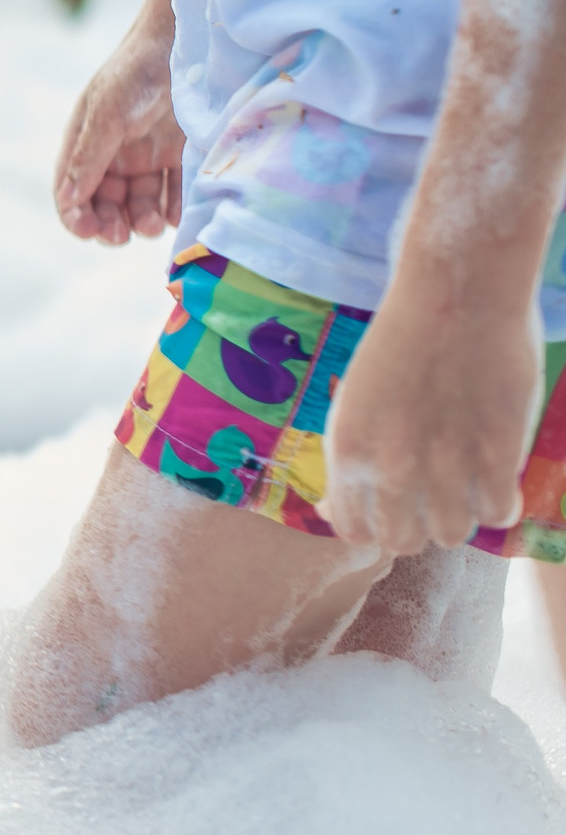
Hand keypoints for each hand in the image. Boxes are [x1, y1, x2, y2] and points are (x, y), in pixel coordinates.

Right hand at [55, 16, 184, 243]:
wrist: (184, 43)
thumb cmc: (136, 73)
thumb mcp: (106, 115)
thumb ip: (88, 158)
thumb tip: (66, 201)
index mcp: (86, 143)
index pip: (72, 191)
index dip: (76, 216)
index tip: (90, 231)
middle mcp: (114, 155)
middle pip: (106, 203)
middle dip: (111, 223)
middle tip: (122, 235)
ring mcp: (148, 156)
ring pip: (140, 203)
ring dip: (142, 219)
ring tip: (153, 225)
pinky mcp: (180, 155)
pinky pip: (175, 192)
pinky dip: (175, 208)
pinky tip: (177, 215)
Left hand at [319, 283, 538, 552]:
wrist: (454, 293)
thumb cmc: (401, 341)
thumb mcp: (356, 402)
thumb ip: (354, 457)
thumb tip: (336, 508)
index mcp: (348, 451)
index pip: (352, 529)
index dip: (370, 526)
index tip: (385, 512)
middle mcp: (394, 467)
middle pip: (403, 541)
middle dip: (412, 529)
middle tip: (426, 502)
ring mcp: (448, 465)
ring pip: (452, 536)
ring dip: (456, 519)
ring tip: (461, 491)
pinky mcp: (498, 455)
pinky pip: (498, 513)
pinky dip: (498, 505)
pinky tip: (496, 481)